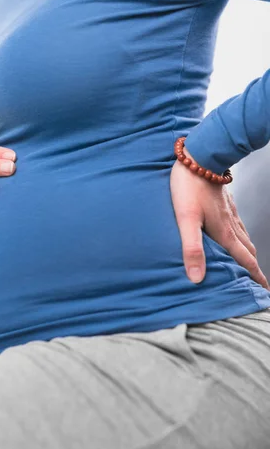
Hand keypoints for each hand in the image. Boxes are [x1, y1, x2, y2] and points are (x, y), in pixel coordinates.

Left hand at [170, 146, 269, 289]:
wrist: (198, 156)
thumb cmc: (189, 187)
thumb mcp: (186, 220)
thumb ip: (192, 248)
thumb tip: (197, 278)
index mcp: (224, 233)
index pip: (244, 261)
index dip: (254, 277)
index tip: (263, 291)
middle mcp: (231, 224)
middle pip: (248, 251)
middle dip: (254, 268)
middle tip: (258, 282)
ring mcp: (230, 211)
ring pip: (244, 236)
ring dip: (248, 252)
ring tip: (248, 263)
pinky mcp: (225, 201)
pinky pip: (238, 223)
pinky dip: (241, 235)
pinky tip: (235, 233)